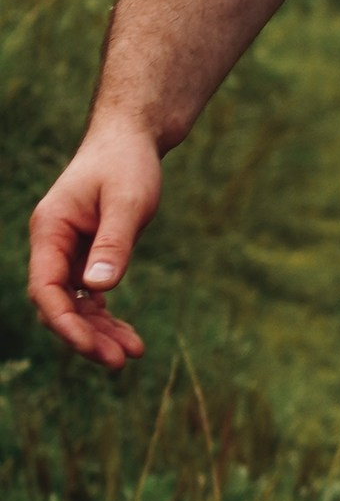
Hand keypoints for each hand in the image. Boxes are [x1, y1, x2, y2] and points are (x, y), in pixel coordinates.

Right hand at [26, 118, 161, 367]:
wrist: (131, 139)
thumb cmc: (127, 164)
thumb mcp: (127, 201)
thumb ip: (114, 243)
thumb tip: (97, 289)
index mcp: (50, 229)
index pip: (45, 287)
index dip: (64, 322)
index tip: (91, 347)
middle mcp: (52, 244)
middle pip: (58, 304)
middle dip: (85, 335)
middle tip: (121, 361)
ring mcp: (68, 253)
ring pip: (75, 305)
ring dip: (99, 332)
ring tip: (134, 354)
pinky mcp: (87, 257)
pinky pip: (90, 298)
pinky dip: (106, 317)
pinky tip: (129, 338)